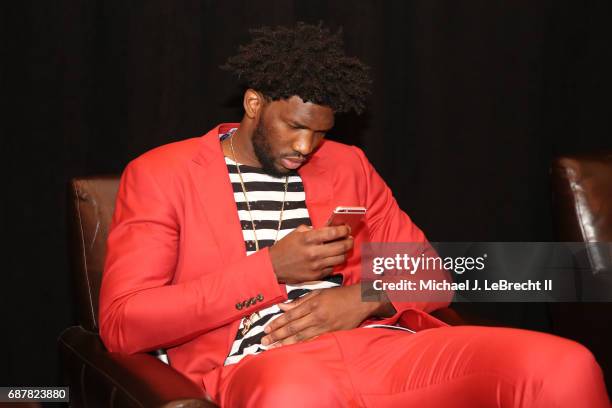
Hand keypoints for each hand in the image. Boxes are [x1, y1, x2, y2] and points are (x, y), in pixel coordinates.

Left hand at [261, 285, 377, 347]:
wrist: (360, 301)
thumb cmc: (339, 295)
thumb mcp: (319, 292)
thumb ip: (300, 301)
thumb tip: (282, 307)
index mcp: (312, 304)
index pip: (290, 315)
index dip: (277, 323)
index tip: (266, 329)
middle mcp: (316, 316)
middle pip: (293, 328)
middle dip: (277, 335)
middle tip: (264, 341)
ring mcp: (324, 327)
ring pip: (301, 337)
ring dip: (285, 343)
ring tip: (273, 348)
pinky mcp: (331, 334)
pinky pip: (313, 342)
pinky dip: (301, 346)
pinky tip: (292, 350)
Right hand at [269, 224, 352, 283]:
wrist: (274, 266)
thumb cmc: (285, 247)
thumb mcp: (297, 233)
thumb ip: (314, 230)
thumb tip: (330, 228)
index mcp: (308, 238)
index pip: (334, 232)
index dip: (344, 230)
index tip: (347, 228)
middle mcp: (314, 252)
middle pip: (341, 246)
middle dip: (349, 241)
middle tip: (349, 238)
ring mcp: (316, 266)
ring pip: (340, 258)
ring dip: (345, 252)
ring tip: (343, 248)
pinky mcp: (316, 276)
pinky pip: (332, 268)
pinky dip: (334, 262)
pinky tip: (332, 258)